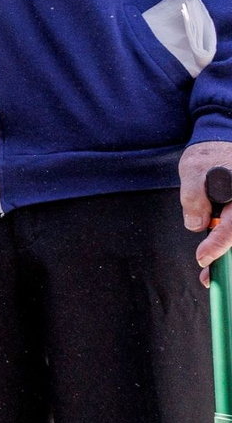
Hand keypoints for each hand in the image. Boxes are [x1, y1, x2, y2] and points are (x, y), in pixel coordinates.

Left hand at [178, 140, 231, 283]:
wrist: (221, 145)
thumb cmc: (210, 156)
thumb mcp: (194, 169)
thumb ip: (194, 196)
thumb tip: (197, 226)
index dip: (218, 244)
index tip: (202, 258)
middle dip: (226, 259)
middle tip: (207, 278)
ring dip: (227, 256)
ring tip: (210, 273)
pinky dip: (225, 243)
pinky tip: (215, 258)